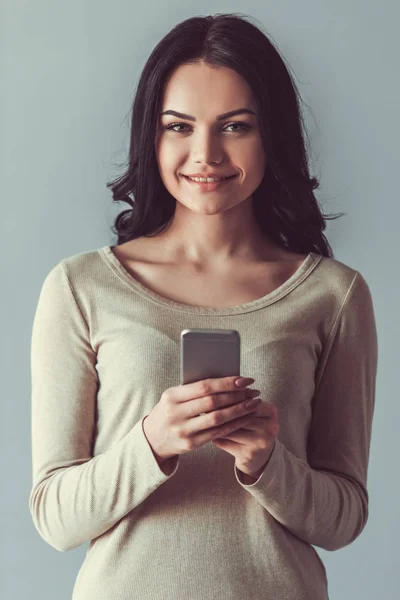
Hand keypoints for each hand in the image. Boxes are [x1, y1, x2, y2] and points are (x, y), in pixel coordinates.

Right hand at [142, 376, 261, 462]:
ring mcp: (183, 430)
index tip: (244, 380)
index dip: (226, 383)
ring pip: (217, 419)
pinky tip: (245, 418)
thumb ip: (194, 389)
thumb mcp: (174, 397)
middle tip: (252, 391)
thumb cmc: (169, 411)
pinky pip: (217, 433)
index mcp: (172, 396)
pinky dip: (234, 424)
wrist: (152, 439)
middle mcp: (176, 413)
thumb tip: (227, 379)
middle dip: (236, 396)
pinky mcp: (190, 444)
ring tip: (253, 403)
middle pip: (212, 402)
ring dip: (239, 410)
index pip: (204, 386)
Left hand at [212, 400, 278, 481]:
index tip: (211, 395)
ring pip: (229, 429)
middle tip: (203, 407)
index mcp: (271, 411)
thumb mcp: (252, 410)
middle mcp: (270, 427)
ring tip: (205, 419)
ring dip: (215, 425)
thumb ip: (239, 400)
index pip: (245, 400)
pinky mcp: (249, 454)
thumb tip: (215, 392)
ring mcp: (261, 443)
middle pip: (237, 416)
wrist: (260, 454)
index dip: (227, 398)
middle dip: (219, 411)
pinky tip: (210, 434)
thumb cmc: (253, 426)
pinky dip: (215, 437)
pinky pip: (225, 443)